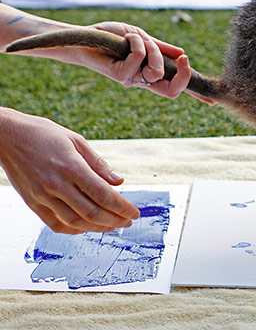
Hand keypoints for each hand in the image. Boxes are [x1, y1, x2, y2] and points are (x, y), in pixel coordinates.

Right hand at [0, 108, 139, 233]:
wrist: (7, 136)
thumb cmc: (43, 134)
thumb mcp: (76, 140)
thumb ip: (98, 164)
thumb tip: (119, 181)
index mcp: (71, 166)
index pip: (103, 194)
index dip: (122, 207)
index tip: (134, 213)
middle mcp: (56, 184)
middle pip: (92, 212)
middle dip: (114, 220)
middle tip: (127, 222)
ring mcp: (43, 196)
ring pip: (75, 221)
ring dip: (97, 227)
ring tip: (112, 226)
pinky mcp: (32, 202)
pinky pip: (55, 224)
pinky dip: (74, 229)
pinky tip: (87, 227)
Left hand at [83, 21, 208, 100]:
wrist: (85, 36)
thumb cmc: (112, 37)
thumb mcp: (143, 38)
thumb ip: (161, 48)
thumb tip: (182, 54)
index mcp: (151, 74)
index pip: (176, 87)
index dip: (194, 94)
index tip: (212, 100)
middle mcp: (142, 81)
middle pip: (172, 90)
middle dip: (183, 76)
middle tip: (184, 59)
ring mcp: (131, 80)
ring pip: (156, 71)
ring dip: (152, 49)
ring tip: (136, 38)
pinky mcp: (119, 75)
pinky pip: (139, 58)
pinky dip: (136, 43)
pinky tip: (125, 38)